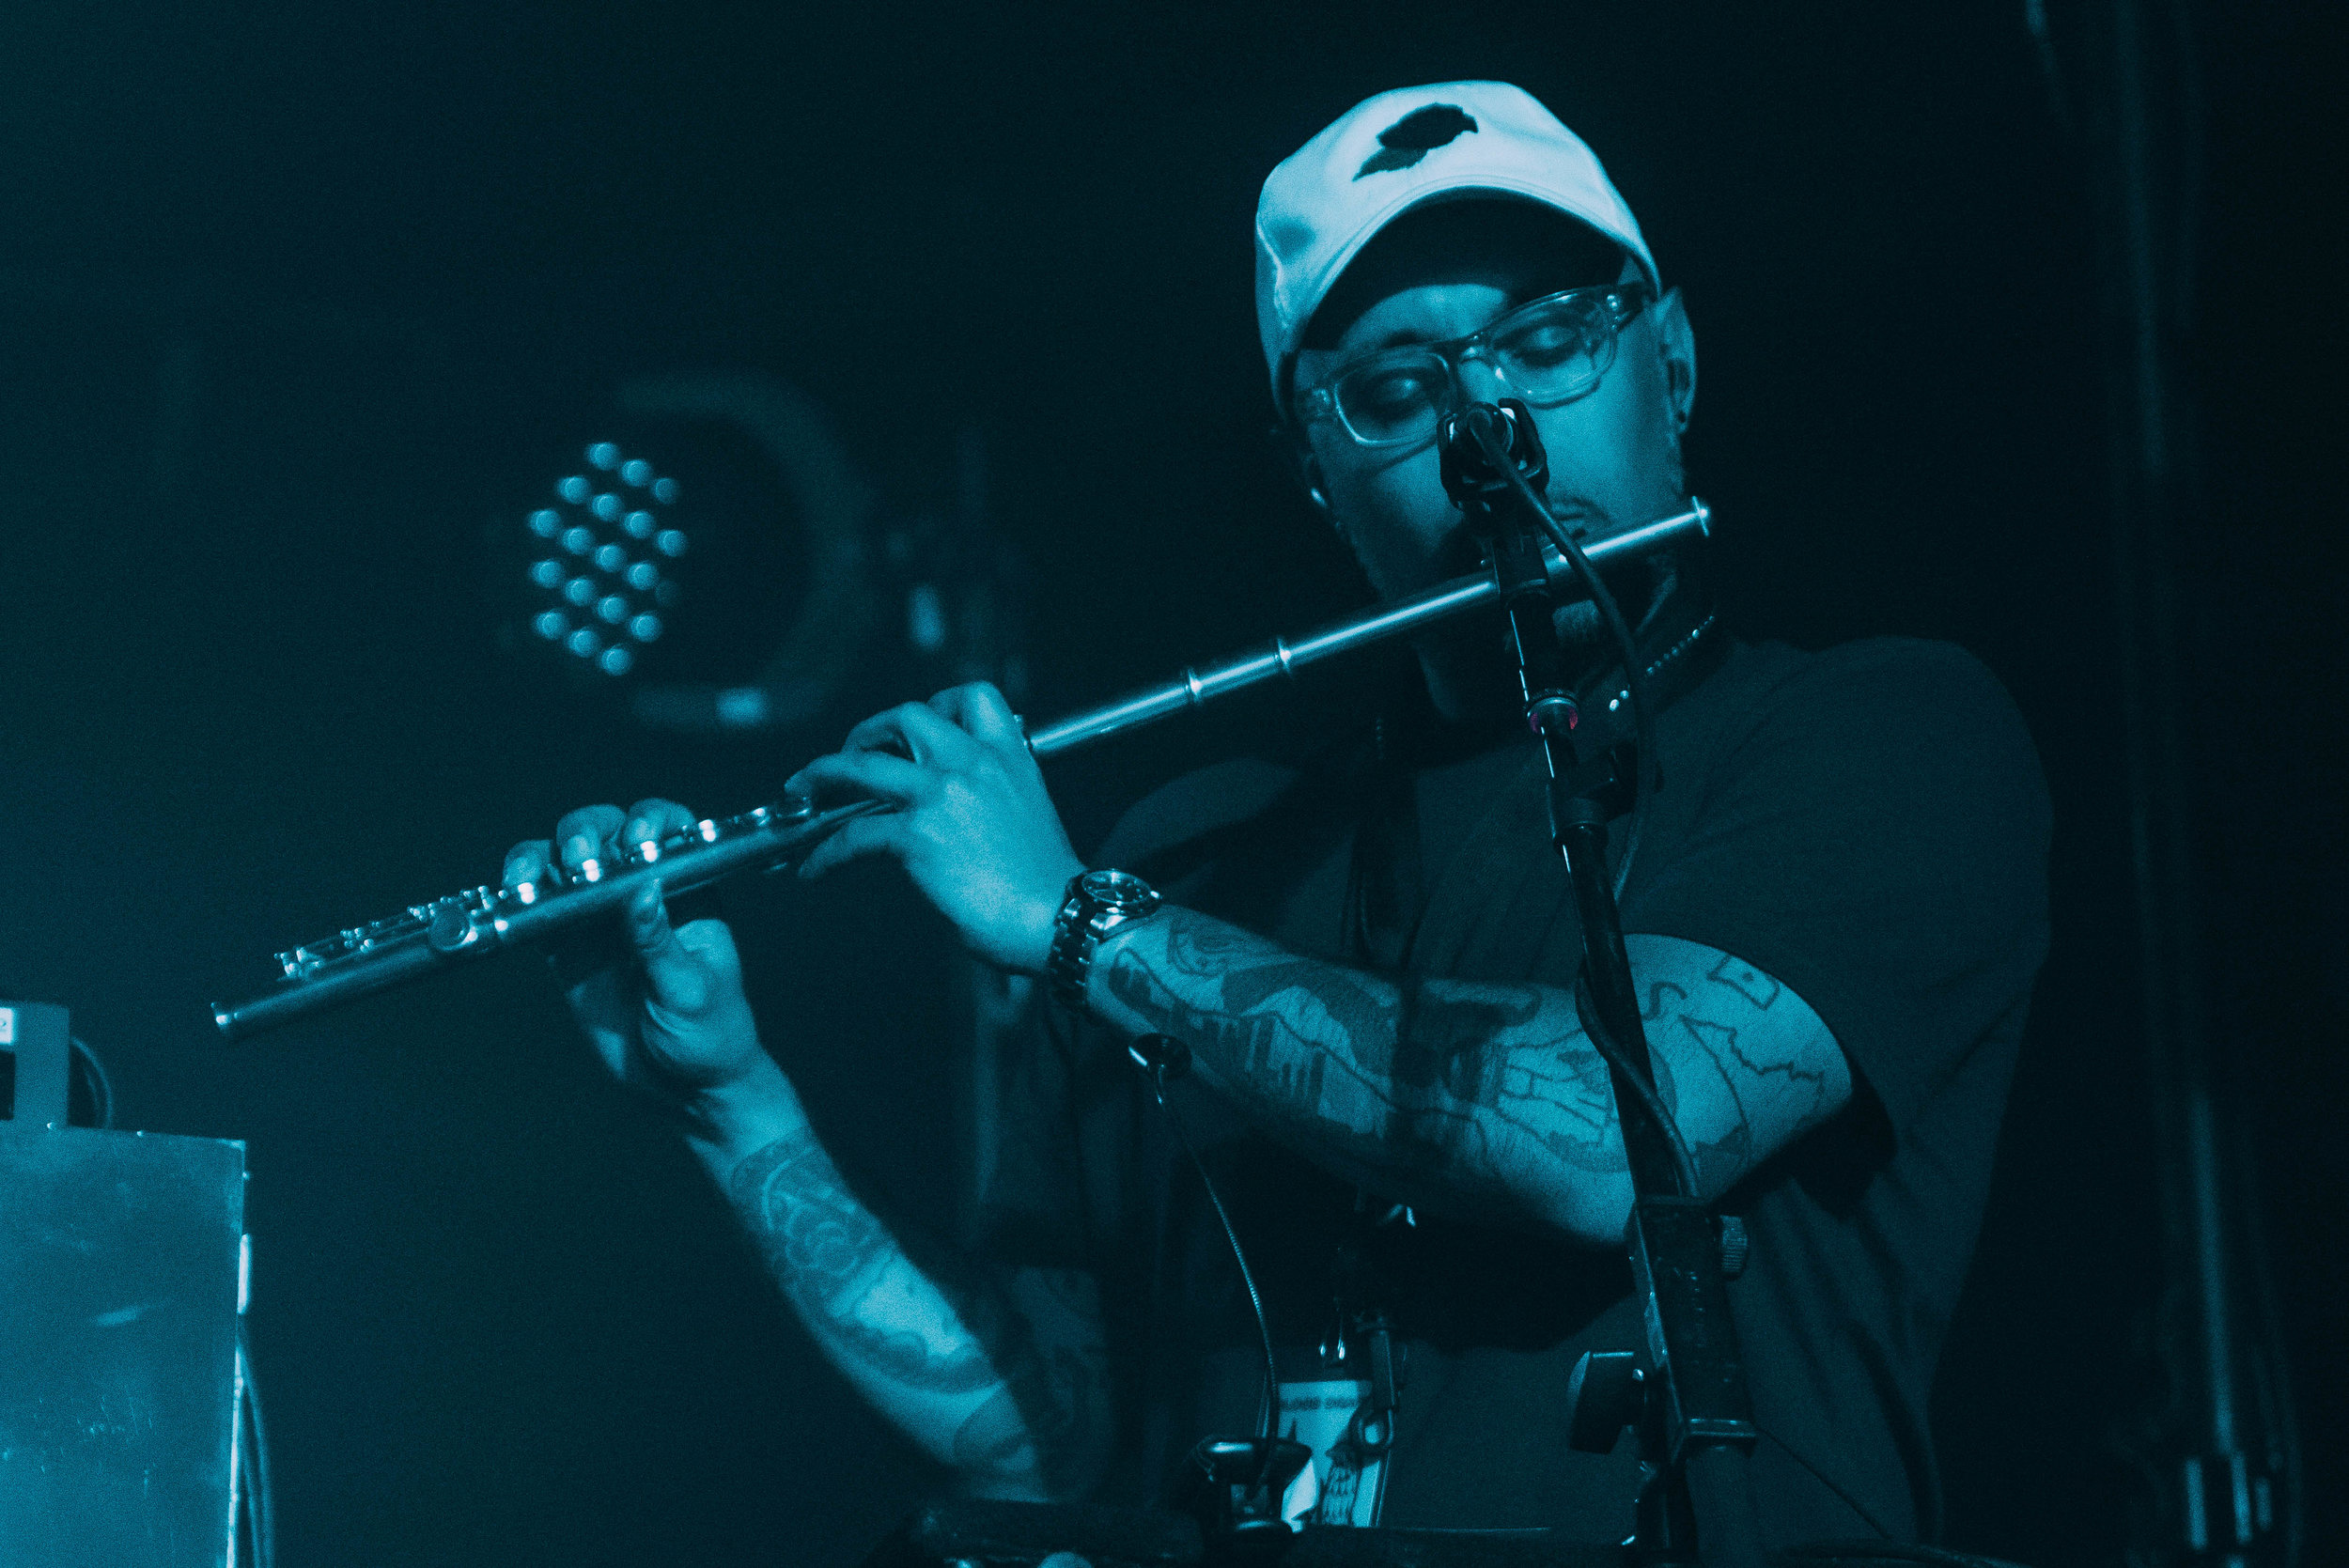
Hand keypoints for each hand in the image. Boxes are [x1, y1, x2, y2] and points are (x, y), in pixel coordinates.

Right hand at [503, 799, 780, 1120]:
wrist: (684, 1086)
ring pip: (564, 863)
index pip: (669, 832)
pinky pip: (538, 908)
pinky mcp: (568, 949)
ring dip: (544, 856)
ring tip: (532, 876)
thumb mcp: (690, 991)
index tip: (637, 838)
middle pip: (608, 834)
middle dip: (588, 832)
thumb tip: (643, 890)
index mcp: (686, 892)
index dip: (651, 820)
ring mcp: (601, 918)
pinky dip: (521, 894)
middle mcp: (641, 894)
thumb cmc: (709, 1034)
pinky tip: (514, 895)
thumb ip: (660, 943)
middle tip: (581, 858)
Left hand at [787, 682, 1083, 975]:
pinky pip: (852, 835)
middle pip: (904, 716)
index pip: (973, 697)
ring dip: (820, 776)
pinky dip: (825, 854)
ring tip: (801, 793)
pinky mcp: (918, 837)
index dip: (937, 706)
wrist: (1060, 919)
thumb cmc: (1048, 884)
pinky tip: (816, 870)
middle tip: (850, 758)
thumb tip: (946, 809)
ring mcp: (942, 796)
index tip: (915, 732)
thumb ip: (989, 795)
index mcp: (1008, 756)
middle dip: (867, 733)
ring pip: (860, 765)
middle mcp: (973, 763)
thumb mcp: (1027, 815)